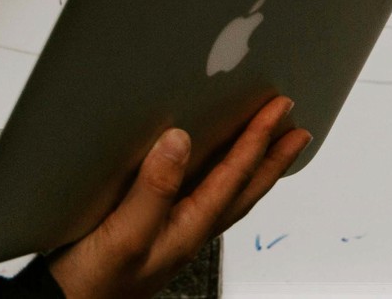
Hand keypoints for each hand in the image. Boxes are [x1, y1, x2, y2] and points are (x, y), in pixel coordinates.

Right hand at [48, 97, 311, 298]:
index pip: (234, 175)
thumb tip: (180, 140)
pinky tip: (211, 173)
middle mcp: (188, 230)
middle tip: (297, 131)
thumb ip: (154, 187)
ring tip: (270, 147)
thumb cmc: (95, 283)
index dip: (258, 139)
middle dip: (272, 158)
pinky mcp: (154, 232)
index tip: (277, 110)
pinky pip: (203, 200)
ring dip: (253, 169)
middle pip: (244, 189)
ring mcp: (173, 233)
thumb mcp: (125, 233)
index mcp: (188, 227)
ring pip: (228, 196)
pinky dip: (220, 181)